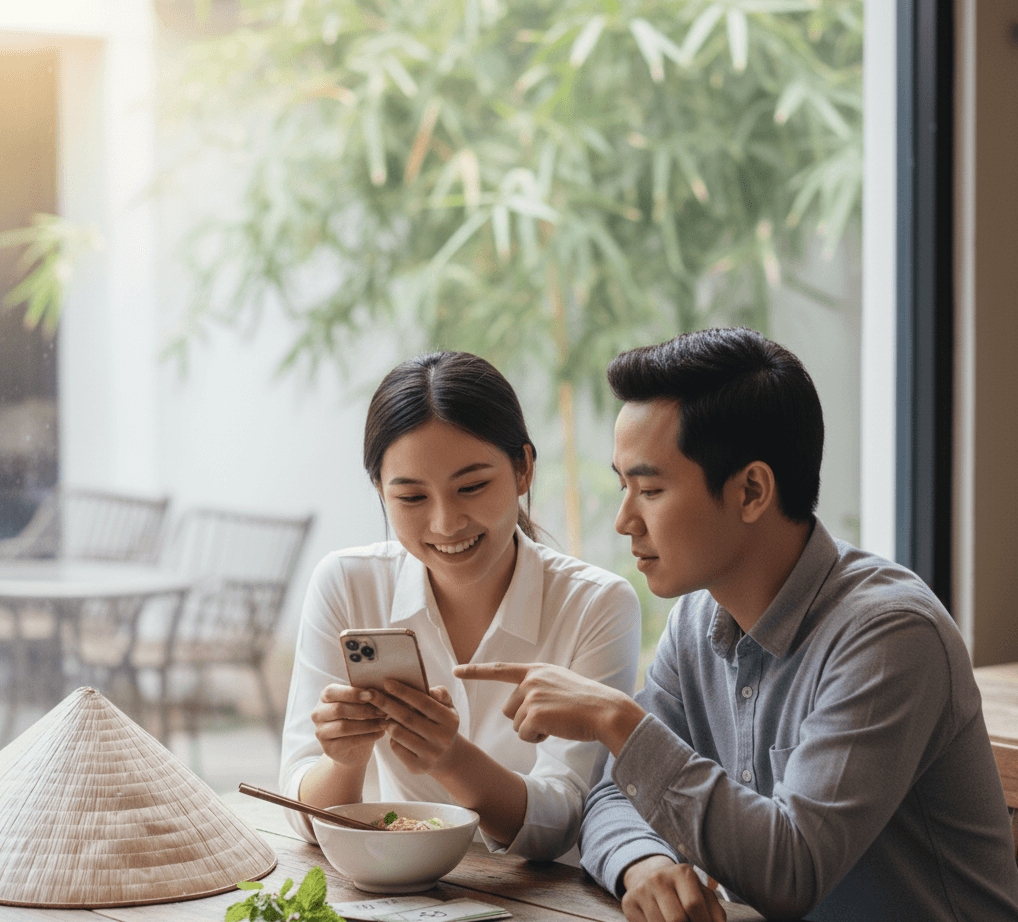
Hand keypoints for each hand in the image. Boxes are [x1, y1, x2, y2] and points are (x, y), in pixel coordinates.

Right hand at [311, 683, 388, 767]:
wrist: (355, 748)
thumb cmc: (360, 718)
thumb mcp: (361, 703)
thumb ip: (365, 695)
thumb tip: (379, 689)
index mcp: (324, 697)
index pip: (332, 692)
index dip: (351, 693)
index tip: (371, 695)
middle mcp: (318, 714)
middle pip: (338, 709)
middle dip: (364, 710)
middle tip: (383, 711)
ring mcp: (320, 732)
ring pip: (344, 727)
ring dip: (368, 724)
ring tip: (384, 723)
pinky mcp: (328, 748)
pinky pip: (348, 742)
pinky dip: (368, 737)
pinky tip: (380, 733)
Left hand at [364, 681, 460, 774]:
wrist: (446, 757)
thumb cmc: (441, 723)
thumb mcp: (447, 707)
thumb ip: (441, 693)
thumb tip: (430, 690)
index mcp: (450, 720)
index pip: (424, 703)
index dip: (404, 692)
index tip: (387, 683)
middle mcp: (442, 739)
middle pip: (407, 718)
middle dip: (386, 704)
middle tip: (370, 694)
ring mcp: (430, 755)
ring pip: (398, 734)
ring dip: (388, 722)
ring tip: (384, 715)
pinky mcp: (418, 767)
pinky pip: (396, 747)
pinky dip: (391, 737)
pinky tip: (393, 732)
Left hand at [453, 662, 644, 752]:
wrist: (605, 710)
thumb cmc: (585, 702)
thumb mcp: (558, 684)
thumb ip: (536, 687)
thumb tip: (514, 706)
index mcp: (536, 670)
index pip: (499, 670)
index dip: (475, 671)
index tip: (455, 670)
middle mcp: (530, 680)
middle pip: (508, 709)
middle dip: (525, 719)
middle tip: (553, 717)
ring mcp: (531, 696)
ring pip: (516, 724)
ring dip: (534, 730)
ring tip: (558, 721)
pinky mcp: (534, 713)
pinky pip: (525, 735)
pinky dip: (538, 738)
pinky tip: (556, 729)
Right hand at [621, 856, 725, 921]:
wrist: (653, 880)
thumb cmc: (685, 893)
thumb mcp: (703, 896)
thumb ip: (715, 914)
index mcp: (682, 873)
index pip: (693, 905)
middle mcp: (659, 877)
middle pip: (676, 919)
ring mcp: (642, 889)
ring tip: (674, 921)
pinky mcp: (628, 901)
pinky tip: (660, 921)